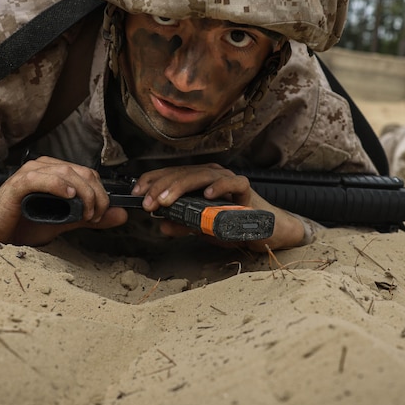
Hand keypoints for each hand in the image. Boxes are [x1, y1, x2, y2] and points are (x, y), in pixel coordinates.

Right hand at [0, 156, 126, 244]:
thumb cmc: (22, 225)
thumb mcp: (63, 223)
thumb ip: (89, 218)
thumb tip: (120, 214)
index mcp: (55, 173)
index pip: (88, 174)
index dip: (101, 193)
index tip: (102, 215)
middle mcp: (44, 168)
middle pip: (82, 172)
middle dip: (96, 196)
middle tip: (94, 217)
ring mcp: (30, 174)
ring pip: (67, 173)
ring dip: (83, 194)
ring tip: (85, 214)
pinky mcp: (17, 185)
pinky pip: (41, 178)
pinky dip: (58, 185)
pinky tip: (69, 196)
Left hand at [132, 163, 306, 250]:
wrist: (269, 230)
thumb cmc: (236, 223)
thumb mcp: (204, 228)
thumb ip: (184, 225)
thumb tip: (162, 226)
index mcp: (200, 180)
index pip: (172, 174)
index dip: (152, 180)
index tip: (135, 193)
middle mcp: (213, 175)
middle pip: (183, 174)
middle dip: (160, 187)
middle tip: (145, 202)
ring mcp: (229, 181)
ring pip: (202, 176)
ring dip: (181, 187)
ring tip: (165, 200)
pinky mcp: (247, 191)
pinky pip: (233, 184)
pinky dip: (220, 187)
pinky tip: (206, 195)